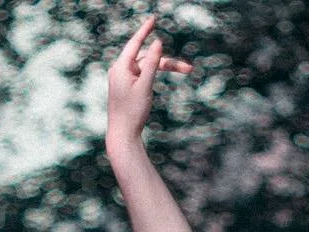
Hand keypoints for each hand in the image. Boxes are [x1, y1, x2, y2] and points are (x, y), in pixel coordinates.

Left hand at [106, 13, 191, 145]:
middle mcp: (120, 70)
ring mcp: (123, 78)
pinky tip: (165, 79)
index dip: (146, 30)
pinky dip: (154, 75)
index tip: (153, 18)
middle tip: (188, 69)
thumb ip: (152, 64)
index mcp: (120, 67)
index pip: (135, 43)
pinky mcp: (127, 86)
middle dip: (167, 62)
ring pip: (147, 67)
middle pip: (147, 58)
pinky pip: (142, 74)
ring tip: (186, 71)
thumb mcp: (145, 86)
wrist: (123, 136)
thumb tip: (158, 42)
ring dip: (164, 68)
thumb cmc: (133, 113)